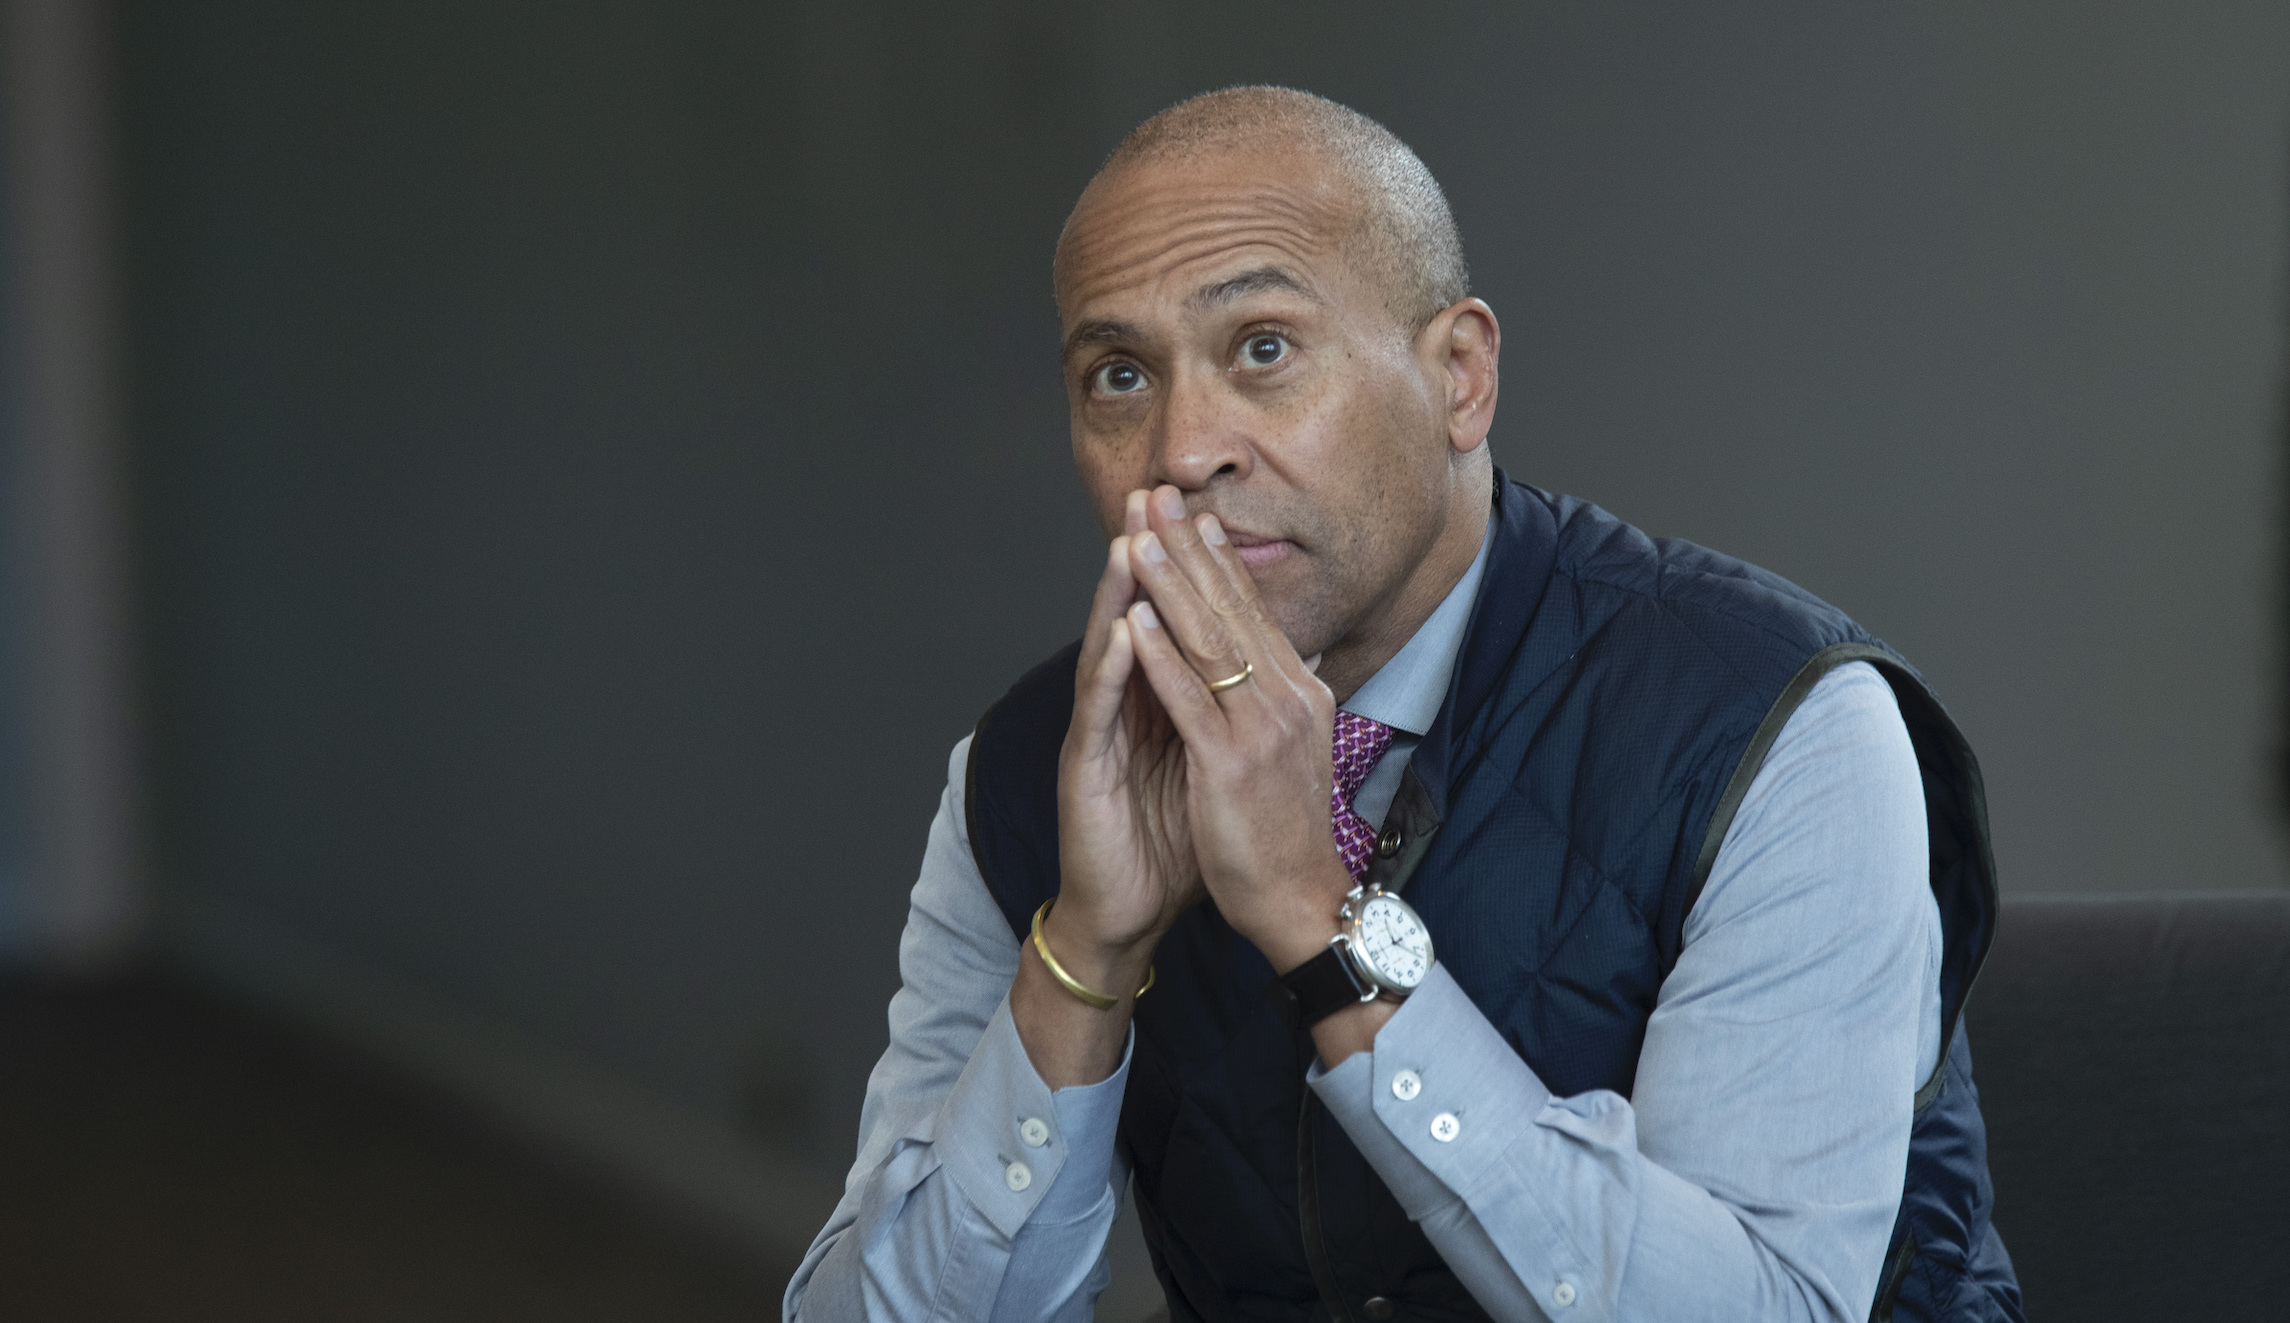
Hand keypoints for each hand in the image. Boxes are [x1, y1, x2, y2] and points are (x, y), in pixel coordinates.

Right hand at [1049, 493, 1208, 997]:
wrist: (1131, 911)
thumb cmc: (1173, 842)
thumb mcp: (1216, 767)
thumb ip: (1232, 716)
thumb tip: (1282, 673)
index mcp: (1157, 703)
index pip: (1173, 625)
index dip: (1190, 571)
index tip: (1208, 514)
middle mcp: (1122, 707)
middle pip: (1136, 618)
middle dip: (1149, 556)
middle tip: (1157, 496)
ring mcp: (1098, 733)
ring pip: (1109, 650)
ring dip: (1120, 595)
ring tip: (1135, 541)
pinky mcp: (1083, 768)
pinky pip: (1099, 712)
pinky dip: (1112, 669)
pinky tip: (1123, 631)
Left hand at [1122, 486, 1355, 973]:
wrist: (1301, 900)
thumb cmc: (1286, 831)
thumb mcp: (1292, 747)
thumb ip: (1280, 694)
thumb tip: (1279, 650)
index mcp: (1300, 691)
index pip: (1255, 609)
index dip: (1218, 557)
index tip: (1191, 512)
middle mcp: (1288, 697)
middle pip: (1232, 607)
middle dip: (1190, 548)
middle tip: (1159, 496)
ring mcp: (1262, 728)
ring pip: (1209, 640)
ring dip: (1169, 584)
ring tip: (1138, 537)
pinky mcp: (1231, 762)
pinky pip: (1190, 698)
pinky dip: (1160, 656)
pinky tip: (1133, 621)